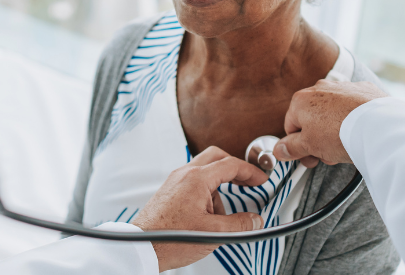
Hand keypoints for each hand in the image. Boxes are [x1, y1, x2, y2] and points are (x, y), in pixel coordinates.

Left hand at [131, 146, 268, 271]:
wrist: (143, 247)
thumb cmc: (169, 239)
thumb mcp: (213, 234)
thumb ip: (239, 225)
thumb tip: (254, 220)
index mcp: (196, 179)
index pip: (230, 164)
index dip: (251, 172)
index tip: (261, 179)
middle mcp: (184, 174)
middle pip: (216, 157)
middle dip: (235, 168)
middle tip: (248, 181)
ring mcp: (175, 181)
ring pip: (204, 171)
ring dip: (219, 185)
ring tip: (221, 215)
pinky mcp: (170, 191)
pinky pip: (194, 183)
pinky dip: (206, 192)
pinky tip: (207, 216)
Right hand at [274, 80, 387, 167]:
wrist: (378, 125)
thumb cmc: (340, 133)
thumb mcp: (309, 146)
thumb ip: (290, 147)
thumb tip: (279, 149)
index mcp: (301, 100)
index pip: (290, 126)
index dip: (298, 146)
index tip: (308, 157)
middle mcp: (320, 88)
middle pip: (312, 119)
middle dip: (317, 139)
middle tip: (327, 156)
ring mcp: (343, 87)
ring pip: (332, 113)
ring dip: (334, 131)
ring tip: (345, 147)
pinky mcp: (363, 90)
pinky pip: (352, 107)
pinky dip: (352, 119)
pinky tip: (358, 133)